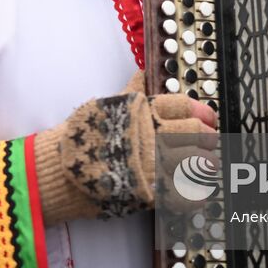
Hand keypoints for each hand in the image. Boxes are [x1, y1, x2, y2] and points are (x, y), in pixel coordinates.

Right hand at [35, 74, 216, 222]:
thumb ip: (130, 93)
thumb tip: (142, 73)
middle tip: (209, 143)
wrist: (58, 171)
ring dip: (205, 164)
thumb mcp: (106, 106)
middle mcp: (151, 135)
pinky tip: (200, 193)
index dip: (201, 112)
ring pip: (195, 162)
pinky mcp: (148, 194)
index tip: (208, 118)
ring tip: (208, 167)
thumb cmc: (81, 137)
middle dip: (207, 137)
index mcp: (143, 112)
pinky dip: (195, 194)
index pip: (184, 106)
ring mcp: (152, 165)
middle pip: (195, 132)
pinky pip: (183, 194)